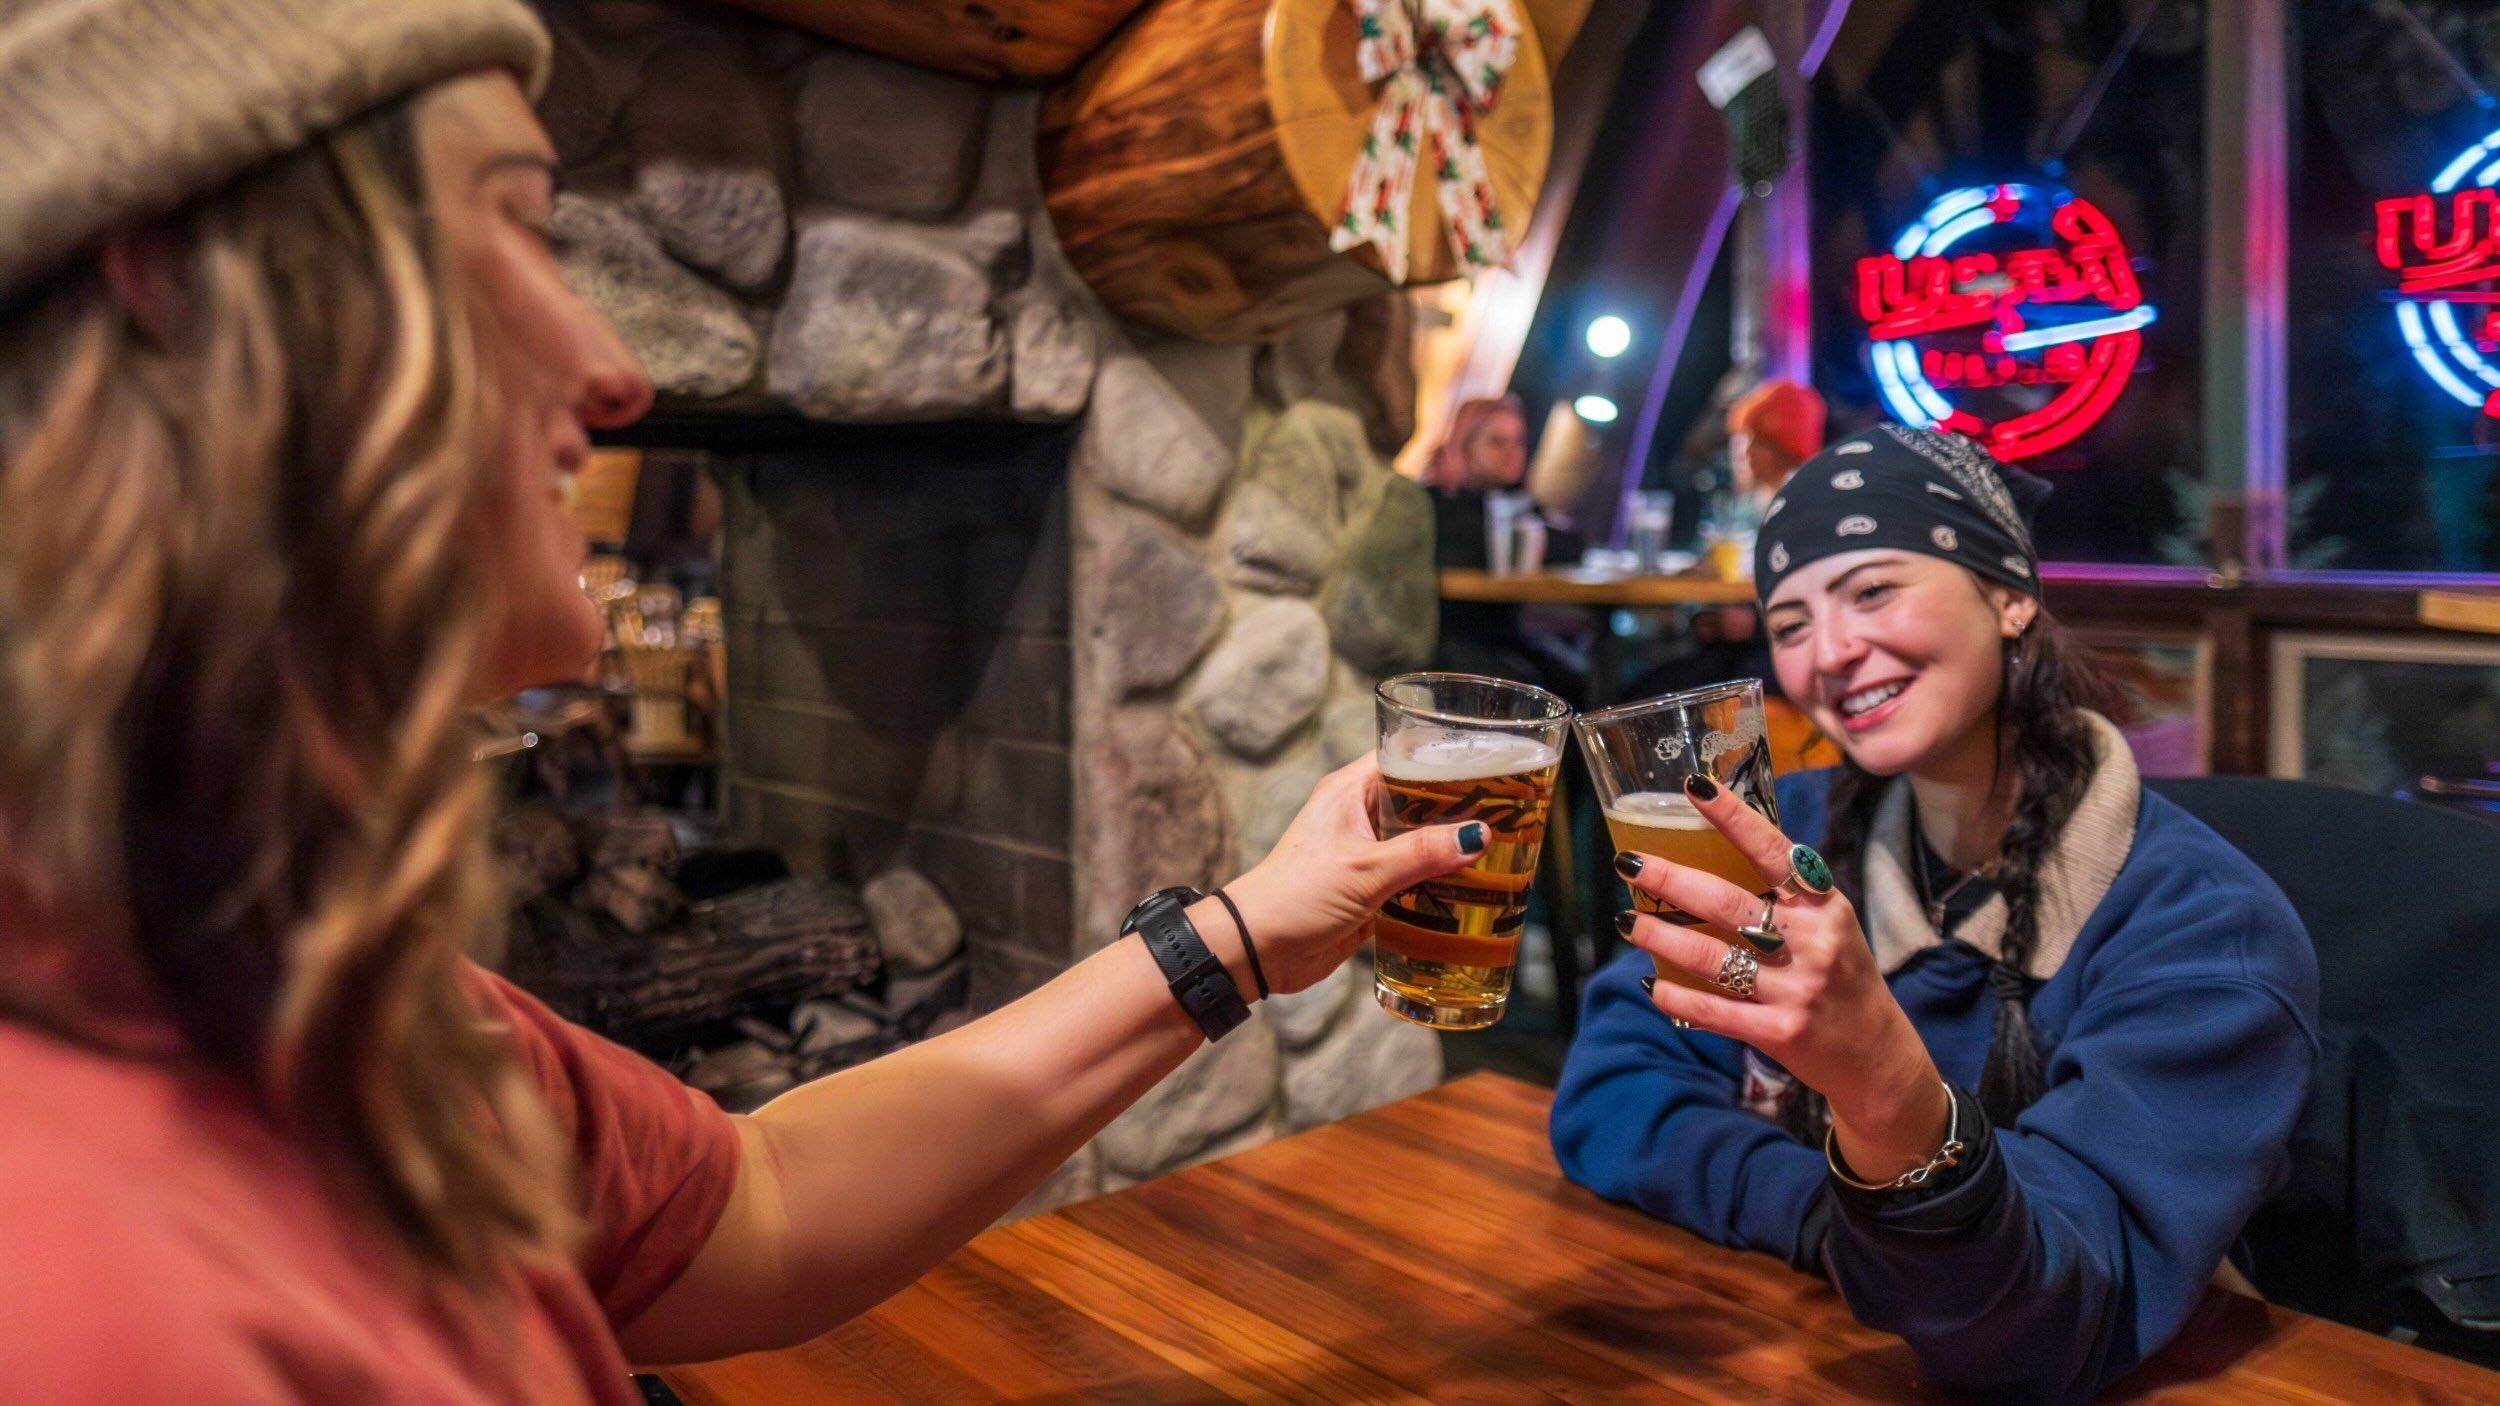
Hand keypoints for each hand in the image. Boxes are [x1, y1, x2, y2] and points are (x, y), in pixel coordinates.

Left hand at [1213, 754, 1483, 996]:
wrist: (1258, 950)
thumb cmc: (1296, 896)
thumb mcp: (1366, 870)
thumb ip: (1423, 852)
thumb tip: (1478, 836)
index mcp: (1351, 792)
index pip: (1404, 757)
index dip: (1444, 757)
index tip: (1489, 763)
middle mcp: (1360, 816)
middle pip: (1420, 802)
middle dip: (1459, 809)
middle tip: (1509, 812)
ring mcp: (1366, 855)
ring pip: (1420, 844)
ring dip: (1451, 851)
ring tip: (1504, 851)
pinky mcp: (1371, 891)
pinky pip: (1414, 881)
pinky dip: (1439, 885)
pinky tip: (1474, 891)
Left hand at [1614, 778, 1948, 1181]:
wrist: (1877, 1054)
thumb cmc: (1839, 973)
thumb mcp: (1828, 923)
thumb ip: (1785, 892)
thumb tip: (1716, 843)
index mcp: (1824, 906)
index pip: (1774, 851)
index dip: (1733, 817)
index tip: (1693, 787)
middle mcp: (1814, 943)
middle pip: (1729, 904)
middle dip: (1672, 881)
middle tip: (1628, 863)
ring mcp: (1797, 989)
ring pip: (1712, 958)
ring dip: (1660, 937)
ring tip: (1625, 921)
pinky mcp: (1780, 1032)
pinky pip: (1715, 1011)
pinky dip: (1676, 997)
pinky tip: (1650, 983)